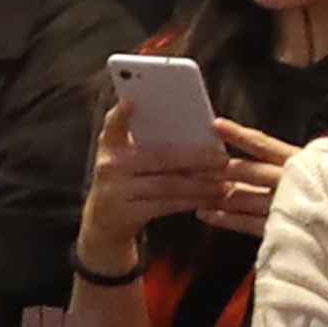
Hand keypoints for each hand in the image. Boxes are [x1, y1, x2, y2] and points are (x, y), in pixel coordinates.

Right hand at [80, 96, 216, 269]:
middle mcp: (109, 166)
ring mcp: (116, 191)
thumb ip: (146, 142)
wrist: (104, 224)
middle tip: (222, 158)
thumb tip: (194, 129)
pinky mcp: (127, 214)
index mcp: (110, 144)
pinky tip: (211, 197)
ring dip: (200, 183)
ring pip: (167, 184)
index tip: (131, 102)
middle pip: (158, 157)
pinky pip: (167, 205)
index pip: (113, 124)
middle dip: (195, 157)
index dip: (121, 114)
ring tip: (223, 179)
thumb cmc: (124, 182)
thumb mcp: (125, 158)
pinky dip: (193, 200)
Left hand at [194, 120, 297, 240]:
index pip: (263, 145)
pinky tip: (206, 213)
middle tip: (192, 162)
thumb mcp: (319, 163)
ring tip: (193, 187)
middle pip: (245, 171)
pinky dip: (223, 218)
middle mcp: (290, 182)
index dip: (238, 135)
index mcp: (300, 162)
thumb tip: (264, 151)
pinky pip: (245, 222)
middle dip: (216, 167)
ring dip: (215, 192)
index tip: (216, 126)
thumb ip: (291, 158)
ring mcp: (283, 207)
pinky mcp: (279, 229)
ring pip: (240, 196)